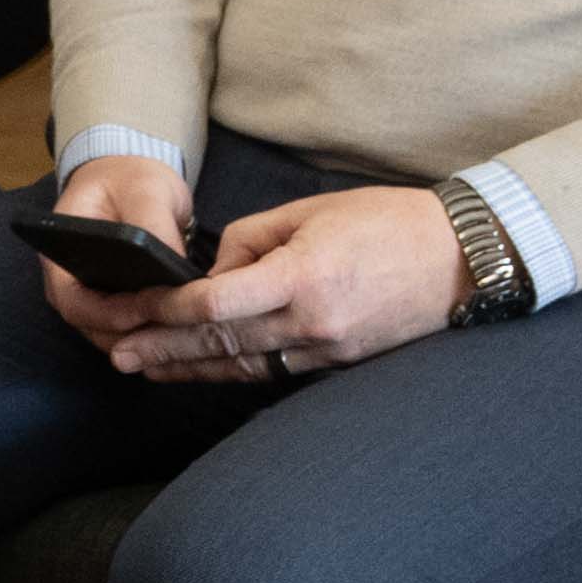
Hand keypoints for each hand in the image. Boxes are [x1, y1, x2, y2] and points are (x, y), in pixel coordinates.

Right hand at [27, 147, 204, 348]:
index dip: (109, 314)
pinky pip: (129, 328)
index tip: (149, 309)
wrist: (127, 177)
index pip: (74, 301)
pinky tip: (183, 326)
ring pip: (112, 335)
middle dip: (134, 334)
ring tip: (186, 331)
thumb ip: (155, 228)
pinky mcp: (115, 301)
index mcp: (59, 255)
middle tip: (178, 329)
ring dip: (146, 337)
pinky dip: (153, 331)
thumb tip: (176, 272)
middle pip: (93, 327)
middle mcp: (69, 284)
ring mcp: (91, 296)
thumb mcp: (145, 191)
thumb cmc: (128, 179)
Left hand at [109, 181, 467, 387]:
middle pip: (220, 343)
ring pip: (244, 365)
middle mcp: (313, 322)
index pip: (216, 305)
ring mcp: (328, 348)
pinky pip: (275, 370)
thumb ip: (249, 240)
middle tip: (117, 354)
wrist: (464, 258)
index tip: (131, 307)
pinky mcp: (341, 361)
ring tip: (145, 368)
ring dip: (190, 368)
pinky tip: (201, 370)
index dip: (166, 310)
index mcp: (303, 278)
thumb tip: (212, 272)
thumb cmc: (388, 222)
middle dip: (163, 349)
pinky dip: (233, 370)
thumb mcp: (310, 212)